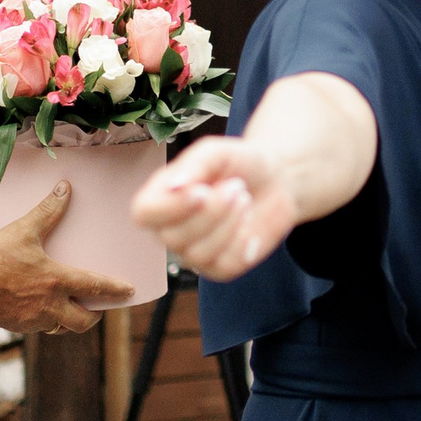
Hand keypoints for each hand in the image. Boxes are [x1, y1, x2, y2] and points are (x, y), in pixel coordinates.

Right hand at [0, 182, 132, 334]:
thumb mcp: (23, 230)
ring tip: (72, 307)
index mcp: (56, 281)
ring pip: (63, 327)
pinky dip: (49, 321)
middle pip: (84, 320)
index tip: (129, 291)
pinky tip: (44, 309)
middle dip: (94, 315)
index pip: (95, 287)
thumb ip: (47, 210)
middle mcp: (49, 305)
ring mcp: (34, 320)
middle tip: (98, 305)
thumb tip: (65, 188)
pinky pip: (42, 328)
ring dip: (71, 319)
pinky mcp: (18, 327)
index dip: (115, 290)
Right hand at [131, 136, 299, 281]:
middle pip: (173, 237)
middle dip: (211, 211)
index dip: (170, 207)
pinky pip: (224, 265)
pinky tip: (249, 222)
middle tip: (237, 185)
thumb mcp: (216, 152)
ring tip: (244, 198)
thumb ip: (194, 165)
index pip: (144, 214)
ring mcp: (193, 252)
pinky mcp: (220, 268)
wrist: (276, 179)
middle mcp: (171, 229)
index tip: (201, 189)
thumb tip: (174, 186)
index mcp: (161, 198)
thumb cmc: (239, 163)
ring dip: (228, 223)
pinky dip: (242, 242)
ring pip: (198, 254)